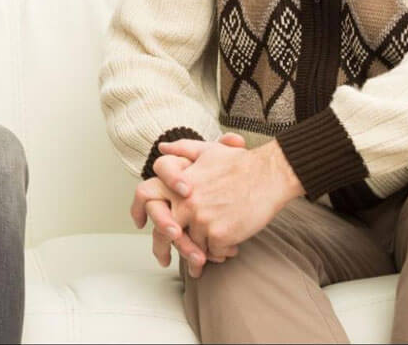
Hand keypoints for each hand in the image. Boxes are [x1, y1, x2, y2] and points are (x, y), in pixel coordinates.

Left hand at [133, 134, 243, 277]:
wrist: (269, 174)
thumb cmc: (240, 163)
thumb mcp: (208, 151)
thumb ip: (183, 150)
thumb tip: (162, 147)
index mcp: (179, 182)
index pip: (146, 194)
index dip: (138, 210)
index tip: (140, 224)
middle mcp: (185, 201)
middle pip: (163, 231)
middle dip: (162, 248)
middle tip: (164, 260)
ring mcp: (201, 219)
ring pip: (192, 245)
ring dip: (201, 251)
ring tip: (211, 252)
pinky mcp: (219, 234)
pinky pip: (213, 253)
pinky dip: (220, 253)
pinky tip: (231, 247)